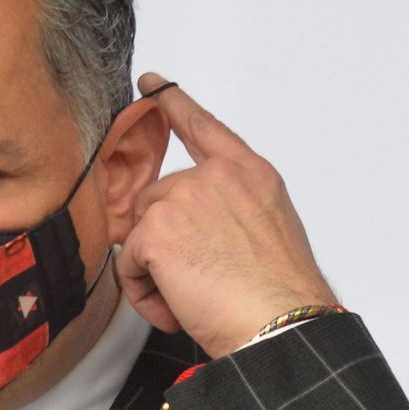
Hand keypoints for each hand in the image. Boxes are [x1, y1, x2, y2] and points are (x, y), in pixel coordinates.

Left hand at [116, 74, 336, 358]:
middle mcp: (216, 178)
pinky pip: (128, 263)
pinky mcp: (158, 228)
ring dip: (155, 273)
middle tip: (199, 283)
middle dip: (164, 245)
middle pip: (156, 201)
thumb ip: (229, 211)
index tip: (150, 83)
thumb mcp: (267, 231)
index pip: (204, 128)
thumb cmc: (279, 296)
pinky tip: (179, 306)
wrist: (280, 326)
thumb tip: (192, 228)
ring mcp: (184, 197)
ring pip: (140, 234)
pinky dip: (145, 293)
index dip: (173, 103)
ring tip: (193, 298)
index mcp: (250, 175)